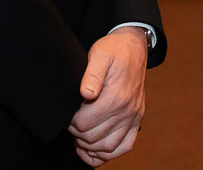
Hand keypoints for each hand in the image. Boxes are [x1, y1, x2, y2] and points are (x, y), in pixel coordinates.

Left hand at [68, 26, 147, 165]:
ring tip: (78, 137)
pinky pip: (125, 147)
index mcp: (115, 97)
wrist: (134, 47)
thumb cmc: (114, 50)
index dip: (71, 122)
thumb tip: (86, 94)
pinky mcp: (136, 120)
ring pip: (109, 147)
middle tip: (69, 124)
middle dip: (77, 134)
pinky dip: (109, 154)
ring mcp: (133, 117)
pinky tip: (94, 150)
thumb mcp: (100, 54)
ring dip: (90, 147)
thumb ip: (92, 75)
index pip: (85, 123)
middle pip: (94, 138)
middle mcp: (126, 111)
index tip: (66, 115)